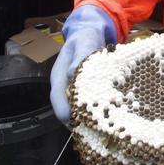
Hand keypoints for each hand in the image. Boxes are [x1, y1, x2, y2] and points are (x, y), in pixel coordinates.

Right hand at [49, 5, 115, 122]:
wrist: (91, 34)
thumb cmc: (84, 38)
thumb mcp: (82, 43)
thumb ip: (79, 56)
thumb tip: (72, 73)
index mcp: (58, 76)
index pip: (57, 98)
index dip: (63, 111)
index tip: (72, 122)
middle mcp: (64, 86)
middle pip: (66, 108)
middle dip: (77, 120)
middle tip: (90, 130)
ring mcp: (74, 89)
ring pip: (77, 108)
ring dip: (86, 118)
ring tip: (99, 127)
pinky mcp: (86, 90)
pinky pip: (88, 104)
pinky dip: (95, 111)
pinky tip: (106, 116)